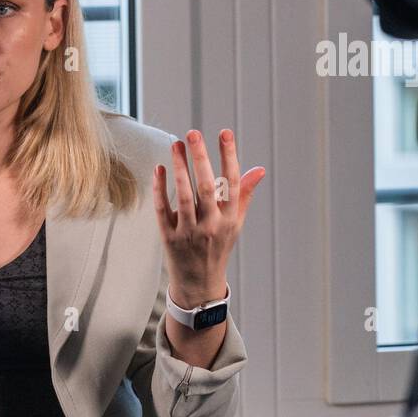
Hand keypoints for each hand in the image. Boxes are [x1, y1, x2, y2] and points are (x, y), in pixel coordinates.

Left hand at [152, 129, 263, 307]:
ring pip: (183, 196)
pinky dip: (160, 189)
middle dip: (200, 158)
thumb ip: (243, 195)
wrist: (199, 284)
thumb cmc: (218, 247)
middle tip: (193, 133)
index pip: (231, 182)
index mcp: (230, 219)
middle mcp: (211, 225)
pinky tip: (159, 169)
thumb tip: (258, 169)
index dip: (229, 156)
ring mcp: (188, 232)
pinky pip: (163, 209)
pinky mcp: (169, 237)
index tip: (225, 133)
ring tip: (176, 145)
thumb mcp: (235, 224)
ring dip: (179, 169)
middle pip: (206, 187)